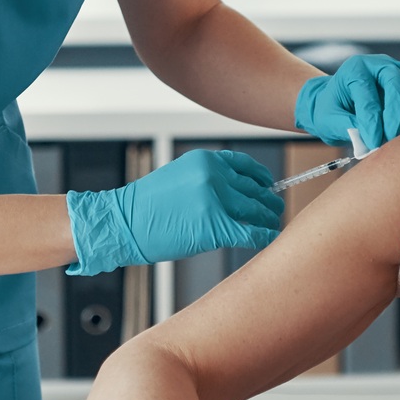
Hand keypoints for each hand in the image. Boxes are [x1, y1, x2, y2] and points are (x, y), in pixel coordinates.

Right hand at [65, 149, 283, 274]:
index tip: (268, 185)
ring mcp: (216, 200)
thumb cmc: (147, 205)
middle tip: (276, 208)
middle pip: (254, 189)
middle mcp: (214, 175)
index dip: (261, 177)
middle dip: (268, 200)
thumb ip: (208, 179)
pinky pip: (250, 232)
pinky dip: (264, 236)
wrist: (123, 223)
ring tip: (273, 223)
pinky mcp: (215, 226)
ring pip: (256, 210)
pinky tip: (270, 239)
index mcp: (205, 160)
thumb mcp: (179, 176)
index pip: (244, 165)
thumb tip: (237, 191)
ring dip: (268, 218)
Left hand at [294, 55, 399, 148]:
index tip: (373, 143)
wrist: (341, 105)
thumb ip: (347, 127)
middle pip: (399, 81)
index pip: (368, 92)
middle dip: (397, 113)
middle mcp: (382, 64)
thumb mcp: (328, 120)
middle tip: (391, 138)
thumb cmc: (333, 111)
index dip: (372, 120)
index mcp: (356, 69)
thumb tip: (370, 140)